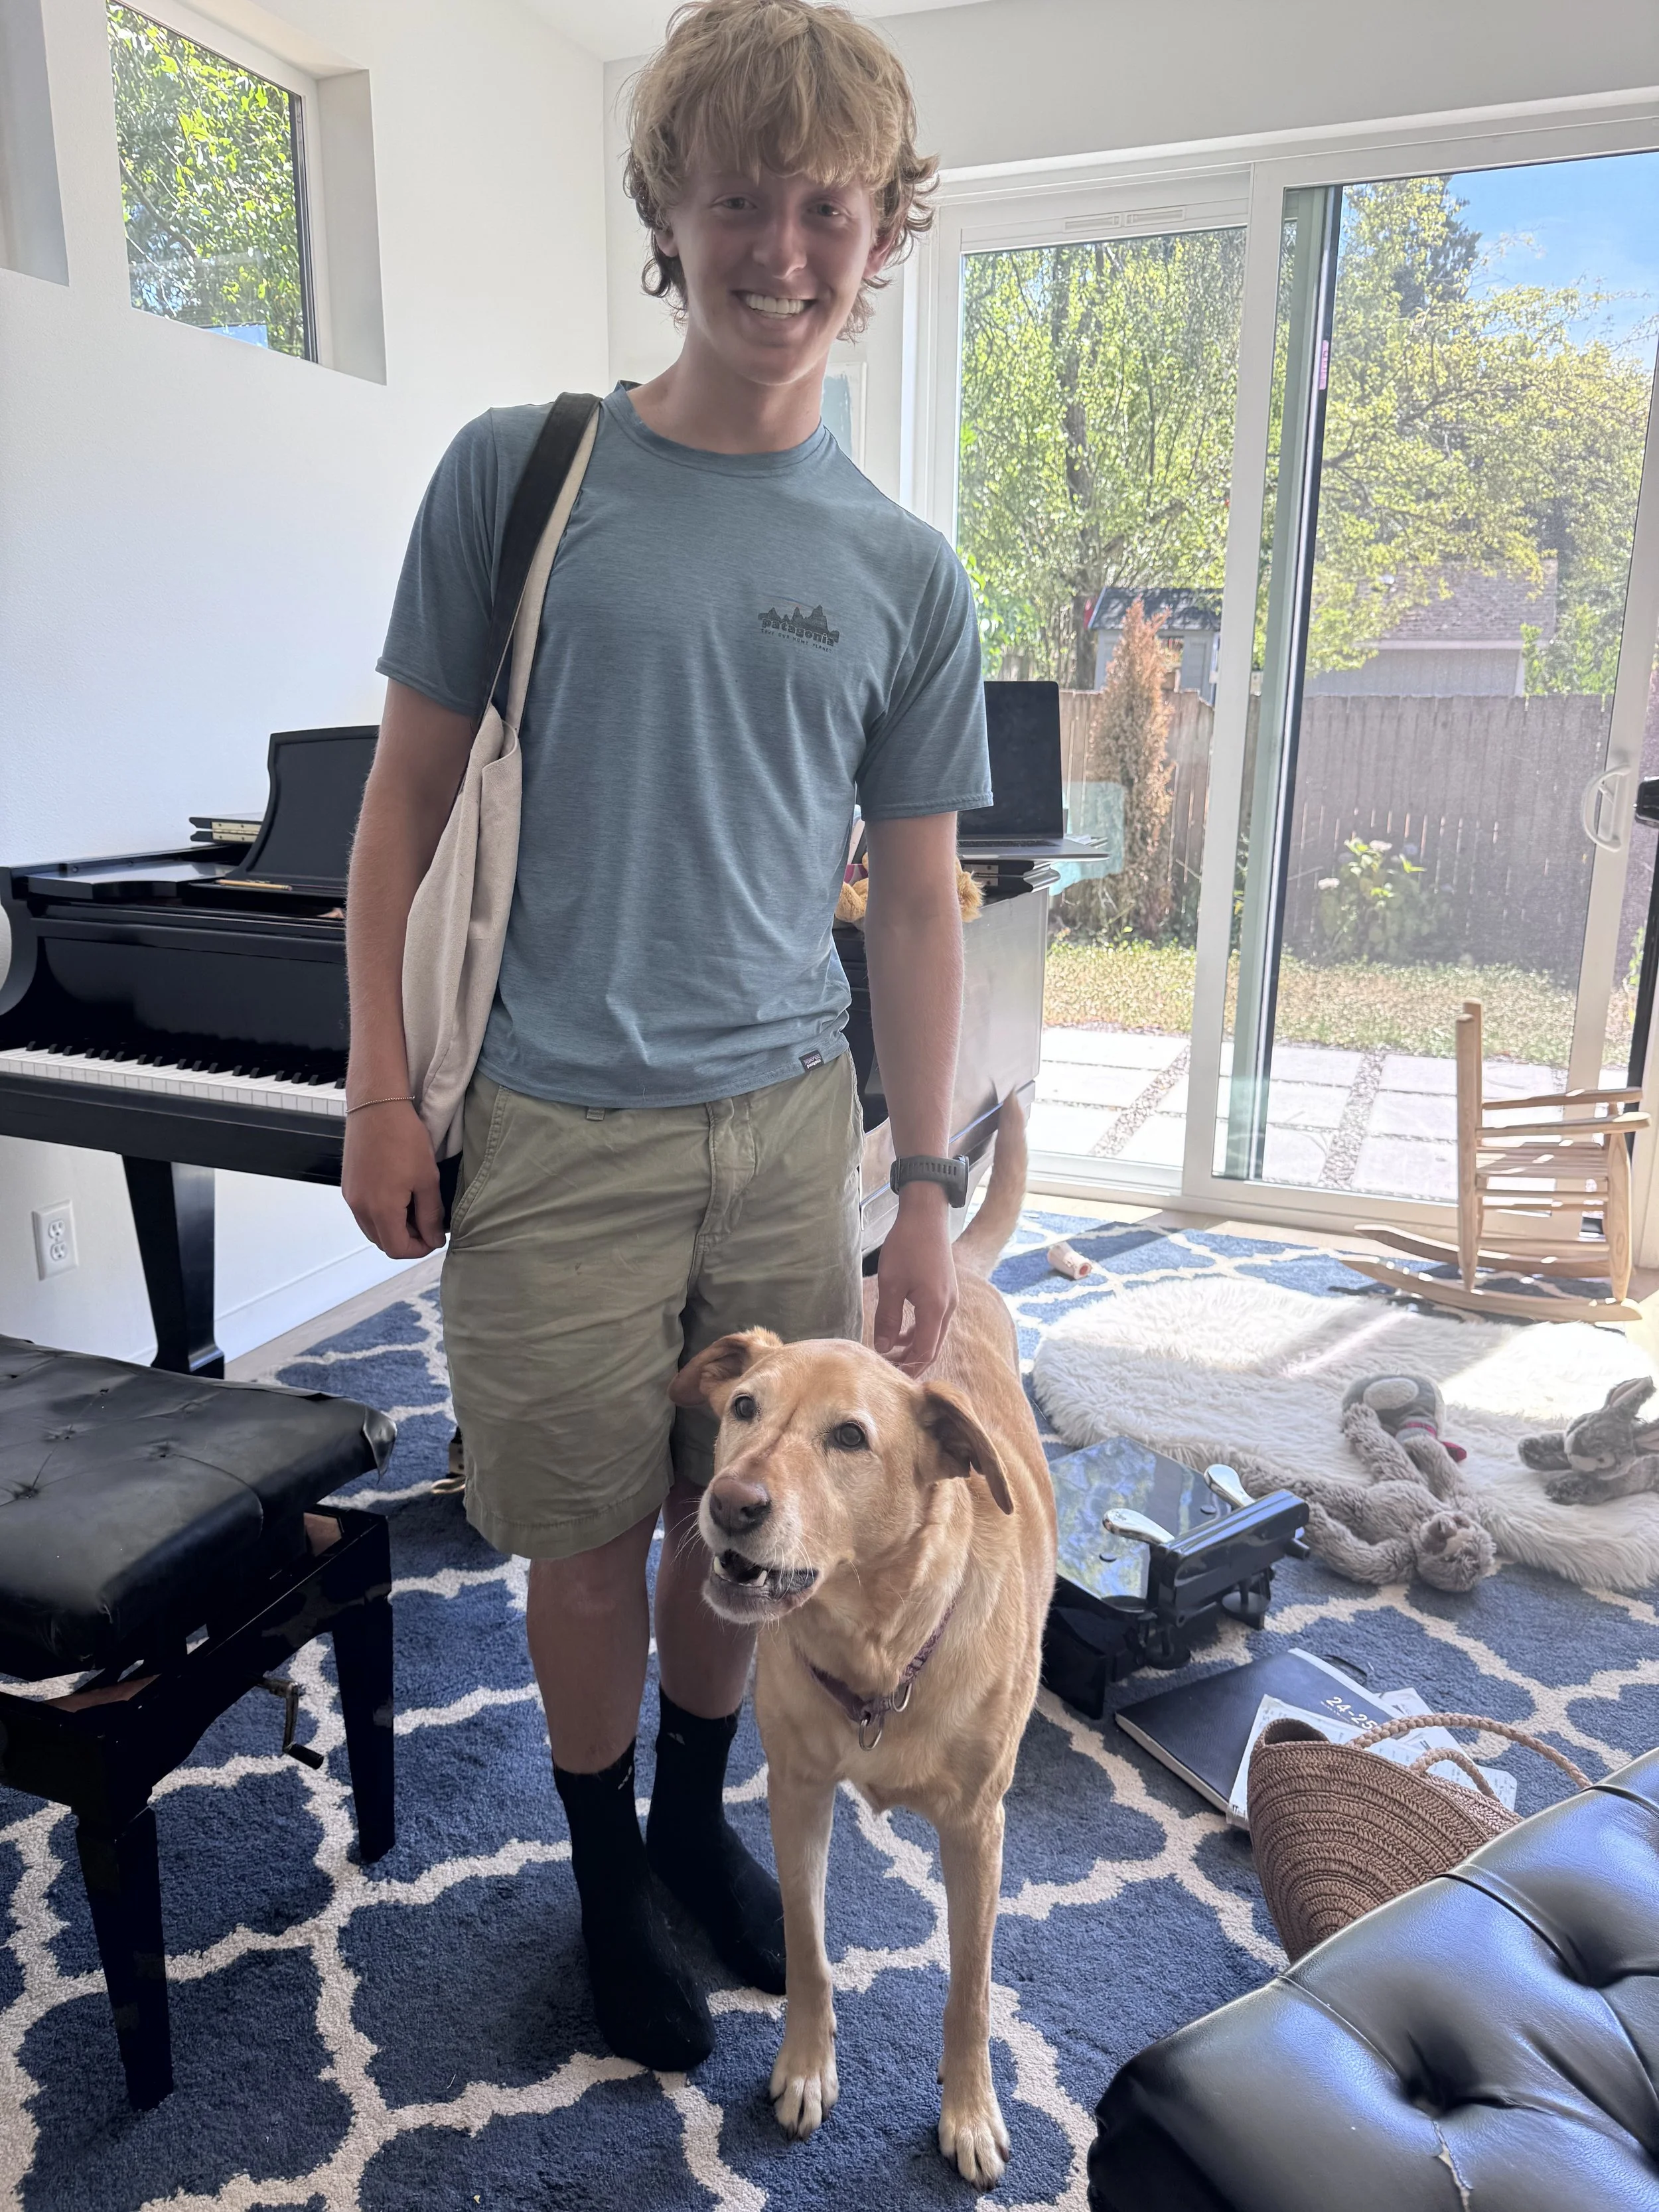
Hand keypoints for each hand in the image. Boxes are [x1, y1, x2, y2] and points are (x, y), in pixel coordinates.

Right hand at [342, 1099, 444, 1257]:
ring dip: (393, 1228)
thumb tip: (434, 1239)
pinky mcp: (348, 1185)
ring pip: (372, 1229)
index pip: (398, 1249)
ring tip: (414, 1208)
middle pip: (383, 1243)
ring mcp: (351, 1197)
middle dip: (407, 1240)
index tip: (436, 1237)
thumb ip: (430, 1215)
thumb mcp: (426, 1179)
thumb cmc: (405, 1139)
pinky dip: (381, 1214)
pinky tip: (398, 1196)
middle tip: (428, 1223)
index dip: (420, 1249)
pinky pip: (364, 1212)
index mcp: (381, 1210)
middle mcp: (360, 1208)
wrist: (377, 1107)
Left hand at [873, 1186, 957, 1375]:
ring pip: (934, 1335)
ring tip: (891, 1354)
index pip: (925, 1352)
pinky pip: (934, 1322)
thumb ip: (888, 1319)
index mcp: (935, 1308)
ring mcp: (950, 1300)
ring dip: (914, 1348)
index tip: (887, 1375)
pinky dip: (919, 1333)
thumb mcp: (890, 1284)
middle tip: (888, 1372)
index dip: (907, 1368)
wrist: (926, 1215)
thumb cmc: (906, 1245)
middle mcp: (948, 1307)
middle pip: (933, 1347)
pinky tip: (901, 1334)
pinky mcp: (946, 1292)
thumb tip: (883, 1348)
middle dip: (912, 1363)